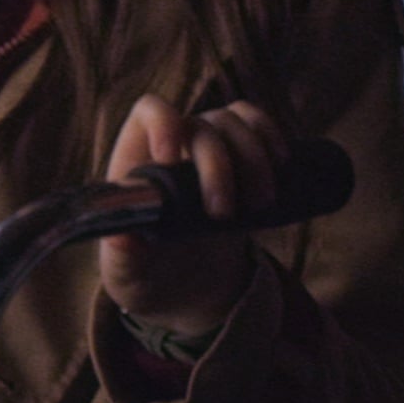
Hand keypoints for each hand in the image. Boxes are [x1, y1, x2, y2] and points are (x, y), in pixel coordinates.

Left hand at [100, 95, 289, 342]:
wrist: (191, 289)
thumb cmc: (148, 276)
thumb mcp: (127, 273)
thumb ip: (122, 252)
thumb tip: (123, 229)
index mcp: (136, 164)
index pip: (149, 113)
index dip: (163, 122)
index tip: (170, 158)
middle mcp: (175, 146)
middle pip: (201, 124)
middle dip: (217, 165)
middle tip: (222, 214)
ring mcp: (211, 149)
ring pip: (235, 121)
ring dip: (253, 156)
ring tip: (261, 203)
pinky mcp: (243, 160)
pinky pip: (259, 128)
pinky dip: (273, 141)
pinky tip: (281, 169)